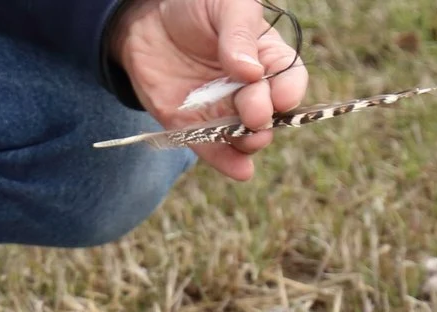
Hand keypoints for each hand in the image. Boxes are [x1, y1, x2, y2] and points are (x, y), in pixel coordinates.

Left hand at [110, 0, 309, 181]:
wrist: (147, 20)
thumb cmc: (195, 5)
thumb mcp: (225, 5)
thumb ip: (239, 34)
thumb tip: (250, 72)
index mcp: (266, 57)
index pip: (289, 80)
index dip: (289, 91)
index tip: (281, 97)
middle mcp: (250, 90)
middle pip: (267, 113)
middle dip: (263, 117)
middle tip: (254, 114)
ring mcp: (223, 110)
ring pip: (243, 136)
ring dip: (247, 142)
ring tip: (246, 139)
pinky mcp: (194, 126)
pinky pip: (212, 148)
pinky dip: (226, 161)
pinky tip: (240, 170)